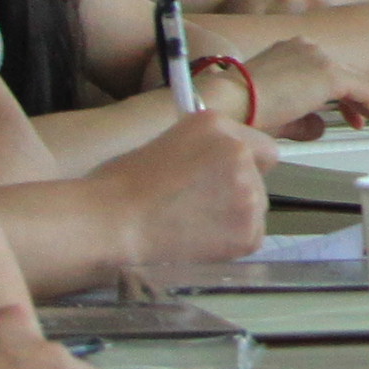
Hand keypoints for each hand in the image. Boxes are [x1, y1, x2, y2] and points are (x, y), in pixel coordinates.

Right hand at [93, 113, 271, 268]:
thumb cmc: (120, 187)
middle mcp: (240, 153)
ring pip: (255, 208)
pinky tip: (197, 242)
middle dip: (235, 191)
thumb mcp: (166, 142)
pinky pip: (251, 236)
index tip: (222, 177)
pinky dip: (230, 243)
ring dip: (233, 217)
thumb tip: (219, 162)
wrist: (110, 225)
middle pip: (258, 177)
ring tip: (190, 225)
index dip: (240, 163)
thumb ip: (204, 147)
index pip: (257, 145)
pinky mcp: (248, 232)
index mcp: (216, 124)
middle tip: (196, 206)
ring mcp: (249, 193)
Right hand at [209, 38, 368, 139]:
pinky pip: (365, 92)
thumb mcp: (278, 118)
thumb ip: (302, 121)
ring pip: (365, 84)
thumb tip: (319, 128)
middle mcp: (309, 49)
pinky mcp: (328, 74)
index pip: (334, 76)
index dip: (351, 100)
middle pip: (354, 78)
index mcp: (294, 53)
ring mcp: (319, 58)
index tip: (359, 119)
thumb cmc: (239, 113)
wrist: (226, 105)